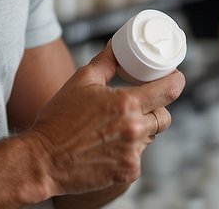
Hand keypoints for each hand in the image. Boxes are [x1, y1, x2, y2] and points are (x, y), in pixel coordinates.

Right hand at [22, 42, 184, 197]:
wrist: (43, 160)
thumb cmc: (58, 119)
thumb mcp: (80, 82)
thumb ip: (105, 62)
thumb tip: (117, 45)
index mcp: (126, 104)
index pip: (168, 91)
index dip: (176, 81)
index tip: (174, 78)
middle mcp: (134, 129)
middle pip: (164, 116)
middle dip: (155, 108)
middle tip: (137, 105)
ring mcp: (133, 154)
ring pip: (150, 137)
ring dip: (139, 130)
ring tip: (112, 128)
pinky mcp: (129, 173)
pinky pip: (137, 157)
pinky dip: (127, 150)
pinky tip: (106, 147)